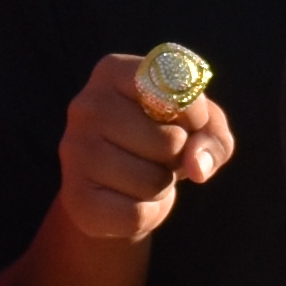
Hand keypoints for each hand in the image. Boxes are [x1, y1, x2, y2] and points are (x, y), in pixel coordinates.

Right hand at [50, 50, 235, 246]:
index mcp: (114, 72)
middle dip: (178, 156)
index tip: (189, 121)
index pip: (172, 83)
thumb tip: (196, 165)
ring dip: (162, 185)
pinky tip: (127, 200)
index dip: (194, 112)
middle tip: (160, 155)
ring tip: (143, 175)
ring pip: (153, 181)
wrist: (117, 190)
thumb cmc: (163, 144)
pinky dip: (146, 214)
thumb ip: (212, 134)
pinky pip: (136, 214)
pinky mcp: (74, 197)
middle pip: (168, 141)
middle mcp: (86, 105)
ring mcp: (73, 150)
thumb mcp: (200, 128)